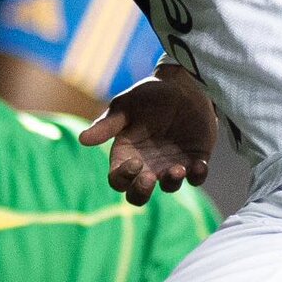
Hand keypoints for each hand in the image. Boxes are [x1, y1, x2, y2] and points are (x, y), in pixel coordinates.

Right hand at [79, 67, 215, 205]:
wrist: (183, 85)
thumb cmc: (148, 95)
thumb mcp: (126, 106)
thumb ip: (107, 124)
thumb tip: (83, 139)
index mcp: (126, 154)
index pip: (118, 180)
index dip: (124, 177)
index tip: (135, 162)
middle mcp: (147, 165)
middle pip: (138, 195)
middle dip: (142, 192)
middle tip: (149, 178)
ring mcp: (170, 165)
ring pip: (169, 187)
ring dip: (172, 182)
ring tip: (178, 168)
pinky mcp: (194, 161)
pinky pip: (196, 177)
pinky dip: (198, 175)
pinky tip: (198, 164)